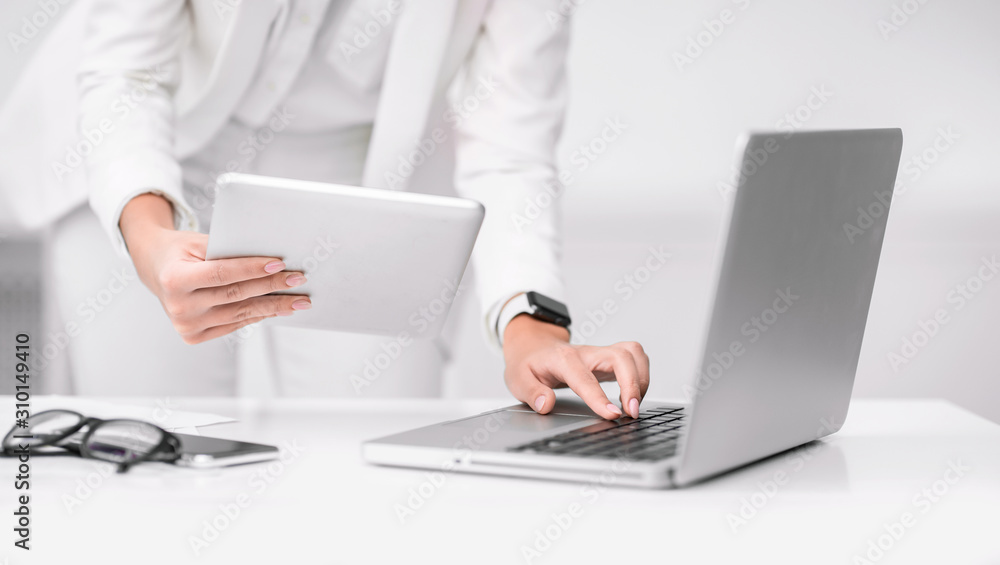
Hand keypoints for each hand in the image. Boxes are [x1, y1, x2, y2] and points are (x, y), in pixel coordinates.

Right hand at [120, 194, 311, 343]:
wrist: (156, 270)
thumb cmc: (182, 251)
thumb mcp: (198, 242)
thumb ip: (227, 251)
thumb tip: (271, 261)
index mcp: (175, 279)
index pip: (222, 273)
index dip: (252, 269)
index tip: (280, 264)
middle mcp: (179, 306)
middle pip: (236, 295)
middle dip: (272, 287)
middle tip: (299, 280)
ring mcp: (186, 325)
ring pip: (240, 313)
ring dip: (274, 306)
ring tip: (299, 300)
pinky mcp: (194, 336)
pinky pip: (235, 324)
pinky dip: (259, 315)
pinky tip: (279, 308)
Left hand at [502, 314, 649, 419]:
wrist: (533, 345)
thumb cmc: (528, 363)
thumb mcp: (518, 380)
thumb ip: (532, 392)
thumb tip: (547, 404)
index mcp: (563, 359)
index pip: (584, 377)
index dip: (600, 397)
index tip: (613, 415)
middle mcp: (586, 352)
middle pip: (620, 356)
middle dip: (633, 384)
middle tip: (631, 412)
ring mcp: (600, 353)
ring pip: (633, 352)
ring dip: (642, 379)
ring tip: (634, 405)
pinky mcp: (609, 357)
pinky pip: (635, 358)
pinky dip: (642, 376)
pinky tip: (633, 396)